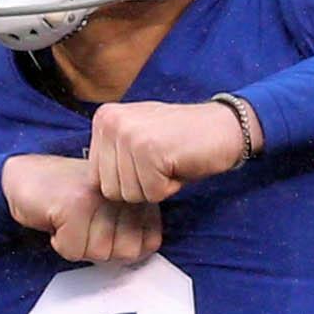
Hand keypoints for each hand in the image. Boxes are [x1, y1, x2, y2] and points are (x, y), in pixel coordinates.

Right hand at [2, 154, 162, 263]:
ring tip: (69, 219)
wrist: (24, 176)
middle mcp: (124, 190)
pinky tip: (56, 219)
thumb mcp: (109, 211)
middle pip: (125, 252)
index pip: (149, 244)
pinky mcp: (75, 205)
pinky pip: (73, 251)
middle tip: (84, 225)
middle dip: (100, 248)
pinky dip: (59, 243)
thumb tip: (141, 254)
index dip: (121, 246)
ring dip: (78, 245)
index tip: (104, 228)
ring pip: (99, 253)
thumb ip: (132, 229)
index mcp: (137, 191)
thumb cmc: (67, 197)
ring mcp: (100, 196)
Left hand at [89, 100, 260, 202]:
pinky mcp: (148, 150)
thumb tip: (88, 188)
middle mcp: (111, 122)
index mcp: (104, 119)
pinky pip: (151, 194)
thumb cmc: (181, 140)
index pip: (96, 178)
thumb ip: (112, 155)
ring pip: (129, 194)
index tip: (149, 161)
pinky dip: (169, 188)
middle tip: (162, 162)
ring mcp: (128, 134)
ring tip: (170, 161)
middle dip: (140, 186)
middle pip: (110, 190)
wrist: (225, 127)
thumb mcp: (136, 139)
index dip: (127, 181)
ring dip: (155, 187)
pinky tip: (179, 164)